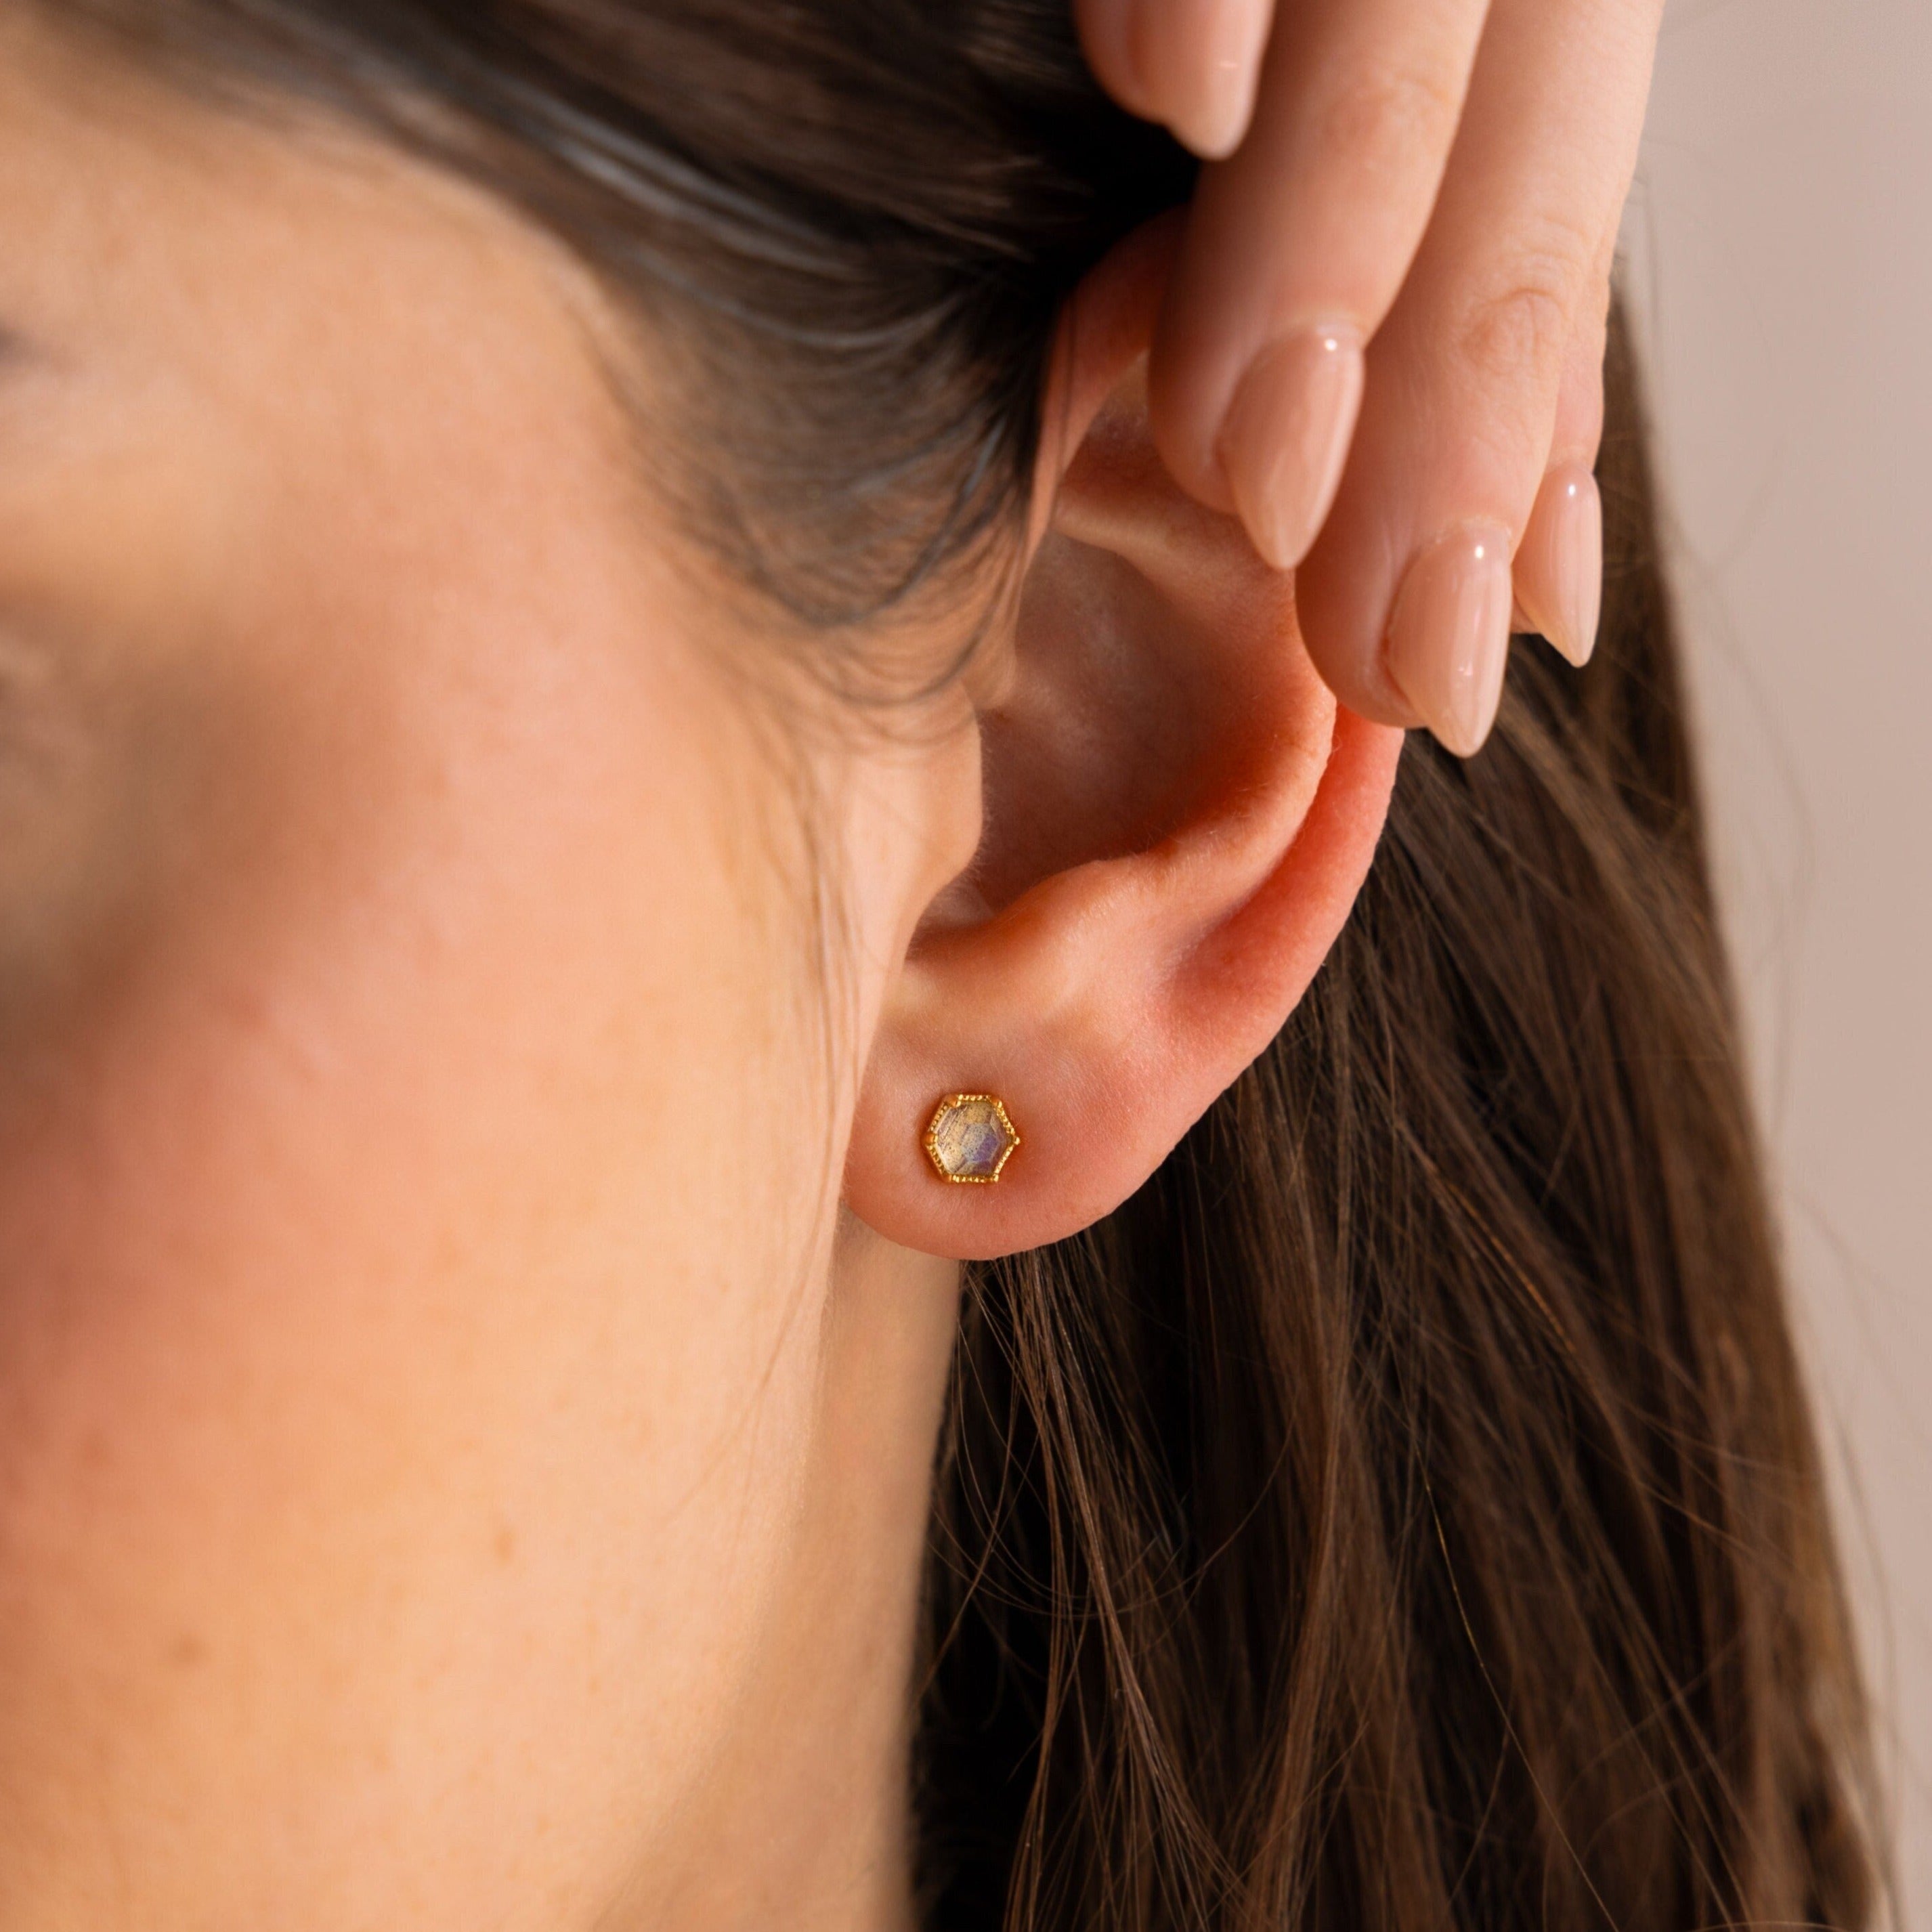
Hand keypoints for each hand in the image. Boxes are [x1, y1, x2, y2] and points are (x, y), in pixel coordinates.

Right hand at [1074, 0, 1663, 753]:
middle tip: (1362, 629)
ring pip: (1399, 12)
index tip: (1438, 673)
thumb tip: (1546, 603)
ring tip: (1250, 458)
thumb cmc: (1271, 67)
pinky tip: (1173, 100)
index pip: (1538, 253)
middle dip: (1431, 412)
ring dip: (1324, 244)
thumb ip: (1470, 361)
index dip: (1495, 474)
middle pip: (1504, 151)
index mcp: (1527, 40)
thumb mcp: (1400, 207)